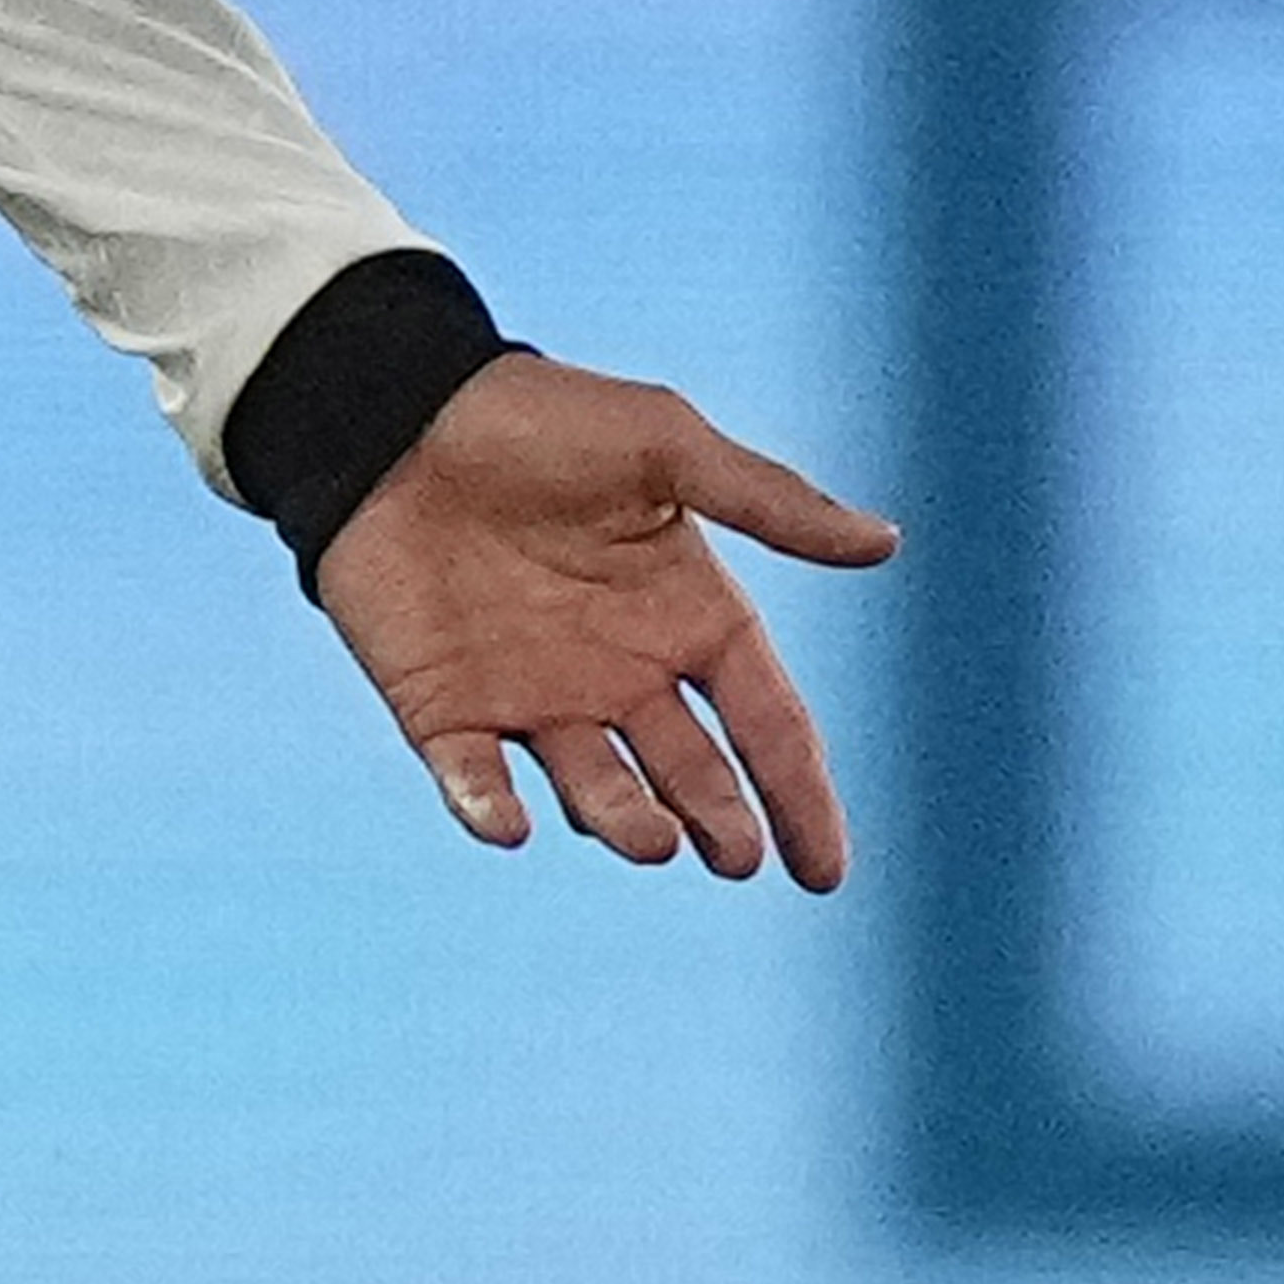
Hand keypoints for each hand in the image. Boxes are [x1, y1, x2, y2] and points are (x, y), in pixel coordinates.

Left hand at [316, 351, 900, 883]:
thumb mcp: (664, 446)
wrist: (397, 411)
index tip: (825, 871)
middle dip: (717, 821)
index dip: (800, 793)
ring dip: (626, 821)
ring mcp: (533, 699)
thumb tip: (886, 542)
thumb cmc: (539, 419)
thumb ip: (768, 499)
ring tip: (655, 837)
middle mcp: (620, 673)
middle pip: (689, 774)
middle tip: (735, 852)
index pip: (765, 721)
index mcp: (684, 615)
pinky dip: (488, 809)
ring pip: (595, 790)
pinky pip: (473, 781)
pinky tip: (508, 823)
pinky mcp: (445, 711)